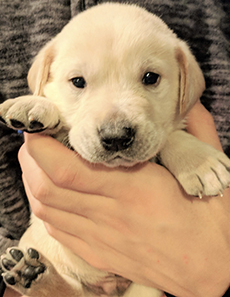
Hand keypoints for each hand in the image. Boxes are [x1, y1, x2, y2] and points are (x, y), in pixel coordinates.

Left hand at [18, 102, 229, 296]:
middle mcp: (112, 214)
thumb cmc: (210, 224)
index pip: (71, 169)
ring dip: (33, 180)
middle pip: (49, 186)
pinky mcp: (98, 253)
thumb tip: (188, 103)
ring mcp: (101, 238)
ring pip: (47, 209)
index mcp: (138, 190)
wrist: (210, 271)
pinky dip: (44, 206)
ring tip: (36, 159)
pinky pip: (57, 230)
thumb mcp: (211, 175)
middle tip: (34, 136)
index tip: (41, 126)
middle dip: (31, 158)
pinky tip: (48, 192)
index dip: (44, 146)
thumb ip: (198, 133)